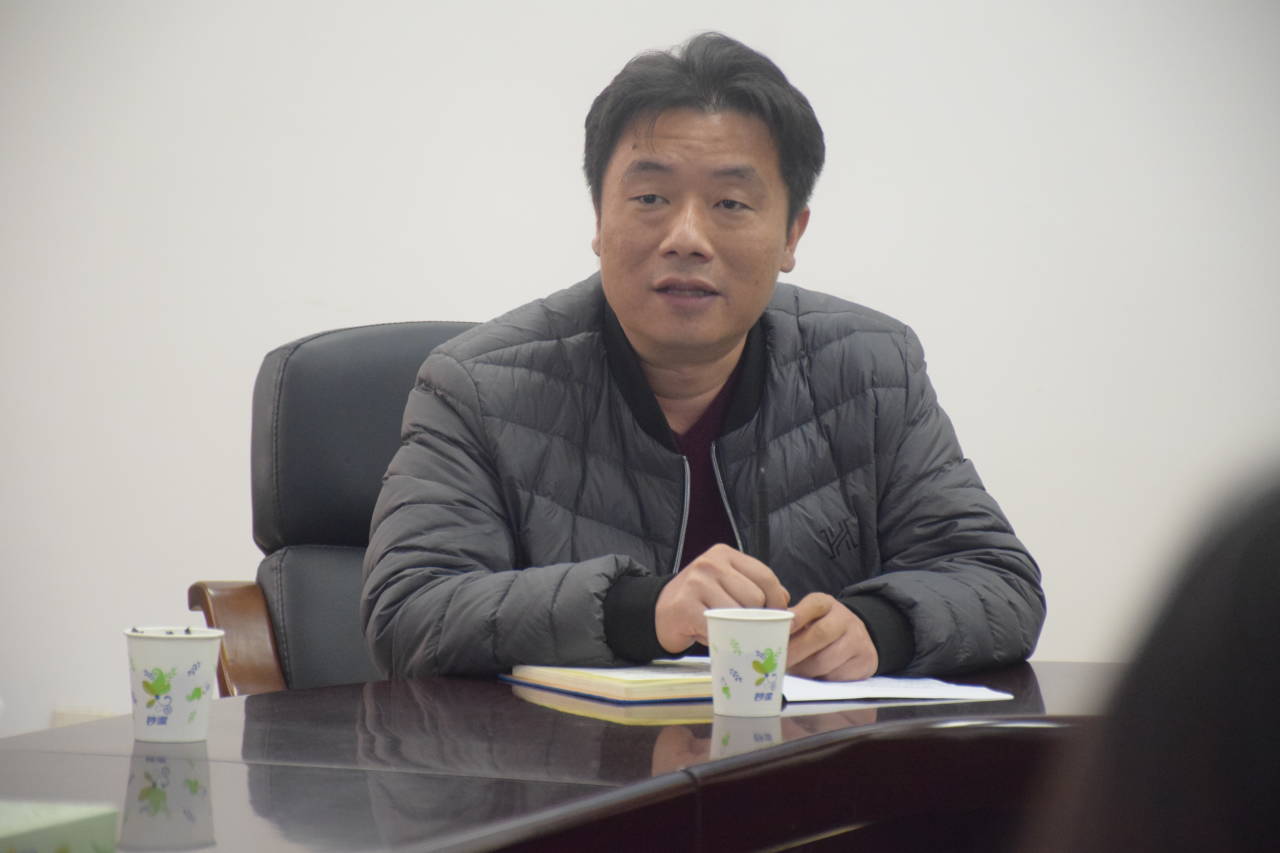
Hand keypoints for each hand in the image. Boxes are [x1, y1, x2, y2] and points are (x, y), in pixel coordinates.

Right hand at [654, 544, 789, 653]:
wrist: (660, 612)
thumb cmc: (700, 600)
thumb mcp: (728, 583)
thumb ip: (756, 586)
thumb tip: (785, 598)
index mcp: (725, 554)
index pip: (765, 576)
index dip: (776, 601)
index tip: (776, 616)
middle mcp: (711, 563)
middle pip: (755, 598)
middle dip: (755, 617)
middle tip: (746, 627)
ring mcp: (696, 583)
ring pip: (739, 614)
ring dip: (737, 629)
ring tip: (724, 628)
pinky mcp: (686, 606)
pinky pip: (718, 627)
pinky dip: (719, 636)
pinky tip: (710, 633)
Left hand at [786, 593, 877, 680]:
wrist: (855, 638)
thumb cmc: (821, 628)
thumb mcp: (807, 618)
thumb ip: (790, 622)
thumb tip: (766, 630)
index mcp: (826, 604)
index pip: (814, 605)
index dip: (797, 617)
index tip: (782, 629)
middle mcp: (845, 618)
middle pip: (820, 634)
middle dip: (795, 651)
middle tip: (778, 662)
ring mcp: (858, 639)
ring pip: (826, 660)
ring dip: (805, 670)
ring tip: (794, 671)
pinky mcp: (865, 661)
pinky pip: (837, 676)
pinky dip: (821, 680)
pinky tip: (813, 677)